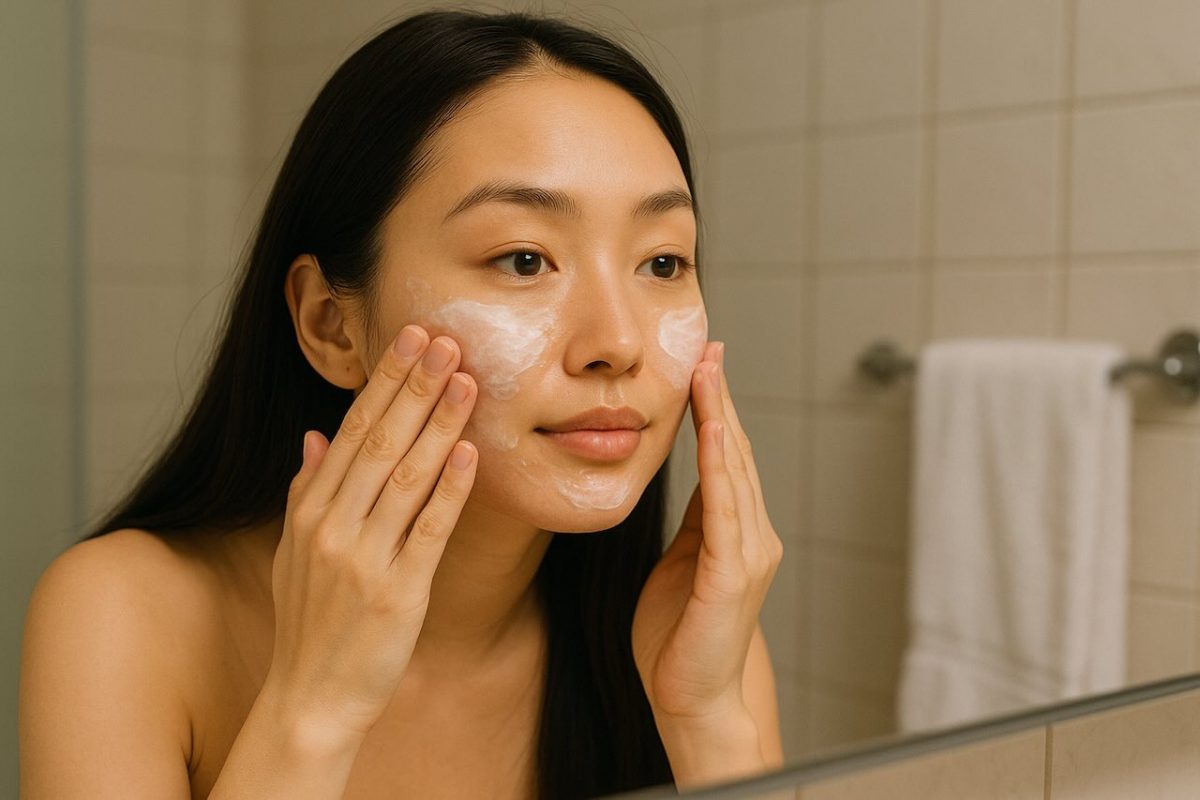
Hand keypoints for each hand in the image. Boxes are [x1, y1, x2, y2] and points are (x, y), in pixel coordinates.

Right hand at [265, 324, 478, 748]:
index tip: (410, 340)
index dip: (384, 382)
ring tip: (465, 381)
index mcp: (310, 512)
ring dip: (439, 426)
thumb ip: (305, 491)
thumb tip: (314, 435)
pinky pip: (428, 531)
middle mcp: (332, 528)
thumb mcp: (292, 552)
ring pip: (407, 477)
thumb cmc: (309, 621)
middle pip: (379, 442)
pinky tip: (471, 455)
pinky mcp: (397, 592)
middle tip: (444, 340)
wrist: (310, 696)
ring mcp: (364, 560)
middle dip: (414, 387)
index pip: (352, 431)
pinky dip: (450, 491)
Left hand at [631, 341, 783, 725]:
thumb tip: (693, 479)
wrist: (692, 698)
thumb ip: (695, 522)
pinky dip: (720, 466)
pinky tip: (713, 431)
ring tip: (707, 372)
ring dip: (720, 418)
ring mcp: (750, 554)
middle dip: (720, 399)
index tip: (704, 366)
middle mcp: (755, 536)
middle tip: (708, 349)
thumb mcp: (682, 563)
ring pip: (735, 471)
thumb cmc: (679, 636)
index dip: (716, 410)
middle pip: (737, 454)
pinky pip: (725, 509)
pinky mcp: (733, 574)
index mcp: (738, 533)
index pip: (727, 459)